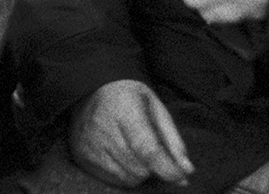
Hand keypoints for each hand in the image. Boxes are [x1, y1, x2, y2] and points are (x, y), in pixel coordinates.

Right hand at [68, 80, 193, 186]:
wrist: (91, 89)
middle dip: (152, 166)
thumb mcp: (156, 108)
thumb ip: (173, 140)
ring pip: (127, 178)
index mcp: (125, 109)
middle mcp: (103, 128)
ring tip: (134, 150)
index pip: (147, 149)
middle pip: (139, 168)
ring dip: (138, 171)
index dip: (166, 167)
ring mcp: (90, 144)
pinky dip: (123, 173)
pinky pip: (112, 180)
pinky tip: (120, 155)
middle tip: (149, 149)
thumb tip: (187, 171)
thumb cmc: (129, 98)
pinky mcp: (81, 156)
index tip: (180, 176)